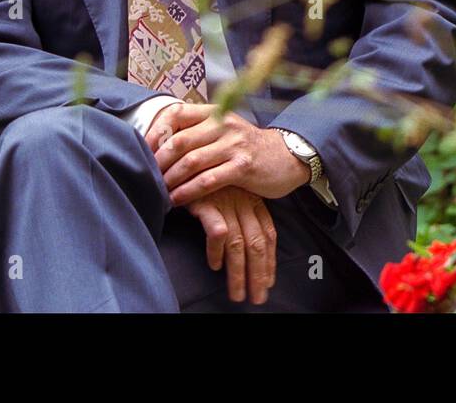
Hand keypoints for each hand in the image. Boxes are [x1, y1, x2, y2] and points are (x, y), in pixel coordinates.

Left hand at [146, 103, 310, 205]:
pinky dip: (189, 191)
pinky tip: (178, 200)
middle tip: (146, 176)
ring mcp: (235, 145)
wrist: (287, 156)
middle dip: (159, 161)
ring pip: (192, 161)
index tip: (142, 149)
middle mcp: (225, 125)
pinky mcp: (243, 167)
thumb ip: (198, 131)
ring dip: (170, 179)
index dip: (156, 131)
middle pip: (180, 140)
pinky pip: (209, 180)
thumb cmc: (247, 147)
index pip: (177, 113)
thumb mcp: (224, 130)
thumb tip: (160, 141)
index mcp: (216, 113)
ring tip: (159, 192)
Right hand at [183, 186, 276, 303]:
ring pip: (239, 243)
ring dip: (238, 272)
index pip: (268, 234)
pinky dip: (217, 251)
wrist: (186, 157)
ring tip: (237, 293)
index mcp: (254, 201)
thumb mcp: (231, 194)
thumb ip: (241, 215)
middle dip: (258, 273)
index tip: (269, 281)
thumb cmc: (207, 180)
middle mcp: (244, 202)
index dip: (270, 260)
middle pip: (256, 243)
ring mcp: (226, 202)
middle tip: (257, 297)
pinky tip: (215, 266)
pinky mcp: (207, 202)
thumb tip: (248, 249)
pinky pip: (217, 232)